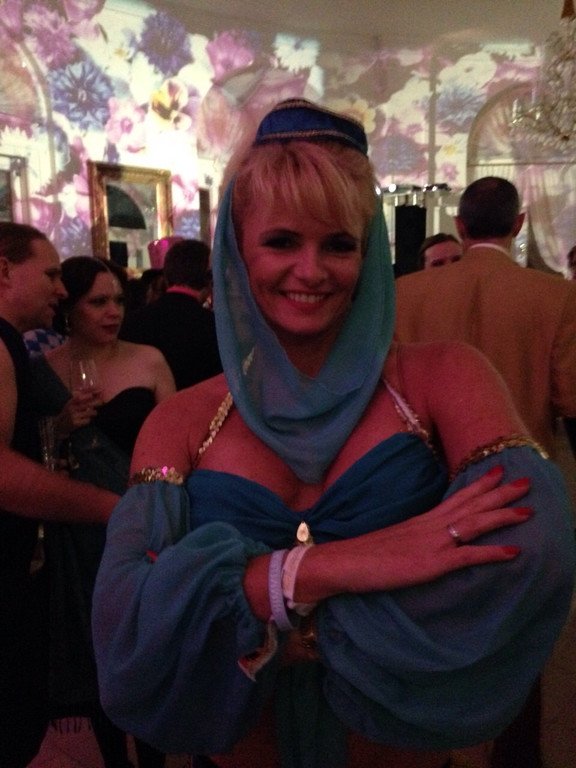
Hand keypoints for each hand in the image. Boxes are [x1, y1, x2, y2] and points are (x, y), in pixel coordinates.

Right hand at [54, 389, 101, 437]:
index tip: (100, 389)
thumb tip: (93, 393)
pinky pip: (87, 420)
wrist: (59, 425)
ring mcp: (74, 415)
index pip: (83, 394)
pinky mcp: (76, 423)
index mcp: (71, 401)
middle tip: (102, 401)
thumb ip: (81, 398)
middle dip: (97, 402)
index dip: (92, 391)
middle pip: (88, 403)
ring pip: (90, 412)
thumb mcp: (71, 404)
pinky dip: (88, 420)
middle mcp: (72, 407)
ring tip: (93, 413)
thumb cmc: (69, 413)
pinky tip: (86, 420)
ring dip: (94, 412)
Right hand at [297, 466, 530, 600]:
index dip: (480, 486)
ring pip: (475, 523)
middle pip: (471, 505)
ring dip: (503, 515)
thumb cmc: (363, 555)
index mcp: (421, 520)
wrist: (343, 560)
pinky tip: (514, 552)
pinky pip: (469, 556)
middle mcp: (431, 525)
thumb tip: (423, 541)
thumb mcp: (393, 540)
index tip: (499, 472)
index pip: (456, 498)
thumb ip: (412, 538)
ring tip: (528, 509)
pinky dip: (493, 553)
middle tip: (526, 481)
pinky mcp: (432, 563)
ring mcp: (433, 542)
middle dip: (501, 493)